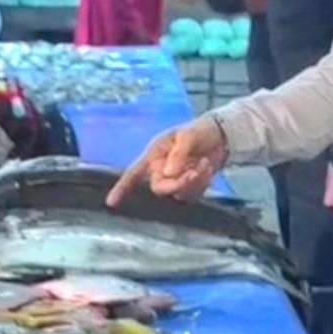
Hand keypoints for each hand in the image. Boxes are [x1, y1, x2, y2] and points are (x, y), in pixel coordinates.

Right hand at [107, 117, 227, 207]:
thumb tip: (168, 173)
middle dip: (178, 183)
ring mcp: (175, 180)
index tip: (111, 202)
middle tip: (195, 171)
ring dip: (194, 182)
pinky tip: (207, 170)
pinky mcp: (190, 188)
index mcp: (154, 155)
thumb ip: (178, 154)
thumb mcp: (187, 136)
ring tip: (205, 164)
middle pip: (160, 188)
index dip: (122, 188)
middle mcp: (161, 170)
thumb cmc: (199, 131)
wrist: (221, 136)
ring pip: (178, 194)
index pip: (134, 173)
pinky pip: (191, 195)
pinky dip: (202, 184)